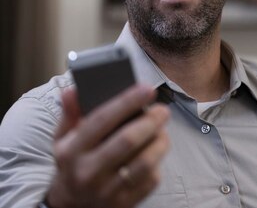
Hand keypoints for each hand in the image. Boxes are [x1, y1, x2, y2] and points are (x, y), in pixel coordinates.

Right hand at [45, 85, 169, 207]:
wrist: (71, 207)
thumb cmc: (73, 164)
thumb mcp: (63, 140)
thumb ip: (70, 114)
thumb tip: (73, 90)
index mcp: (73, 151)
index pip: (101, 120)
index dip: (127, 101)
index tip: (147, 89)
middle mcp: (88, 172)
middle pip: (128, 140)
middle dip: (150, 121)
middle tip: (162, 110)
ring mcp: (107, 190)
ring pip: (144, 162)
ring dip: (160, 141)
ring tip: (163, 131)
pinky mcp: (125, 203)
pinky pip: (151, 180)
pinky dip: (159, 162)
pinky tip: (156, 152)